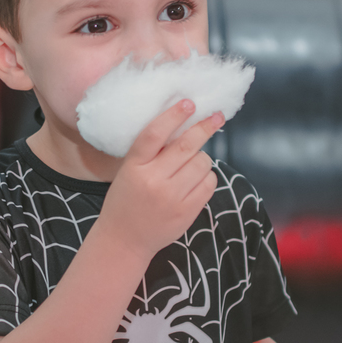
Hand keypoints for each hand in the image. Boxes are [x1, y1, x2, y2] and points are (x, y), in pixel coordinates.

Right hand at [96, 99, 222, 260]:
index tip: (188, 102)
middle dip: (205, 127)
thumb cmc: (126, 199)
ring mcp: (172, 197)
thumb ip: (151, 153)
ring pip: (202, 163)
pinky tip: (196, 179)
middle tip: (217, 116)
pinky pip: (209, 183)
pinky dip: (207, 177)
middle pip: (186, 145)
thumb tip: (183, 125)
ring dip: (202, 158)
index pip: (154, 134)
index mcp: (134, 166)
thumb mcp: (129, 171)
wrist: (125, 239)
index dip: (173, 115)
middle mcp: (153, 180)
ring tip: (192, 164)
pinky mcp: (187, 211)